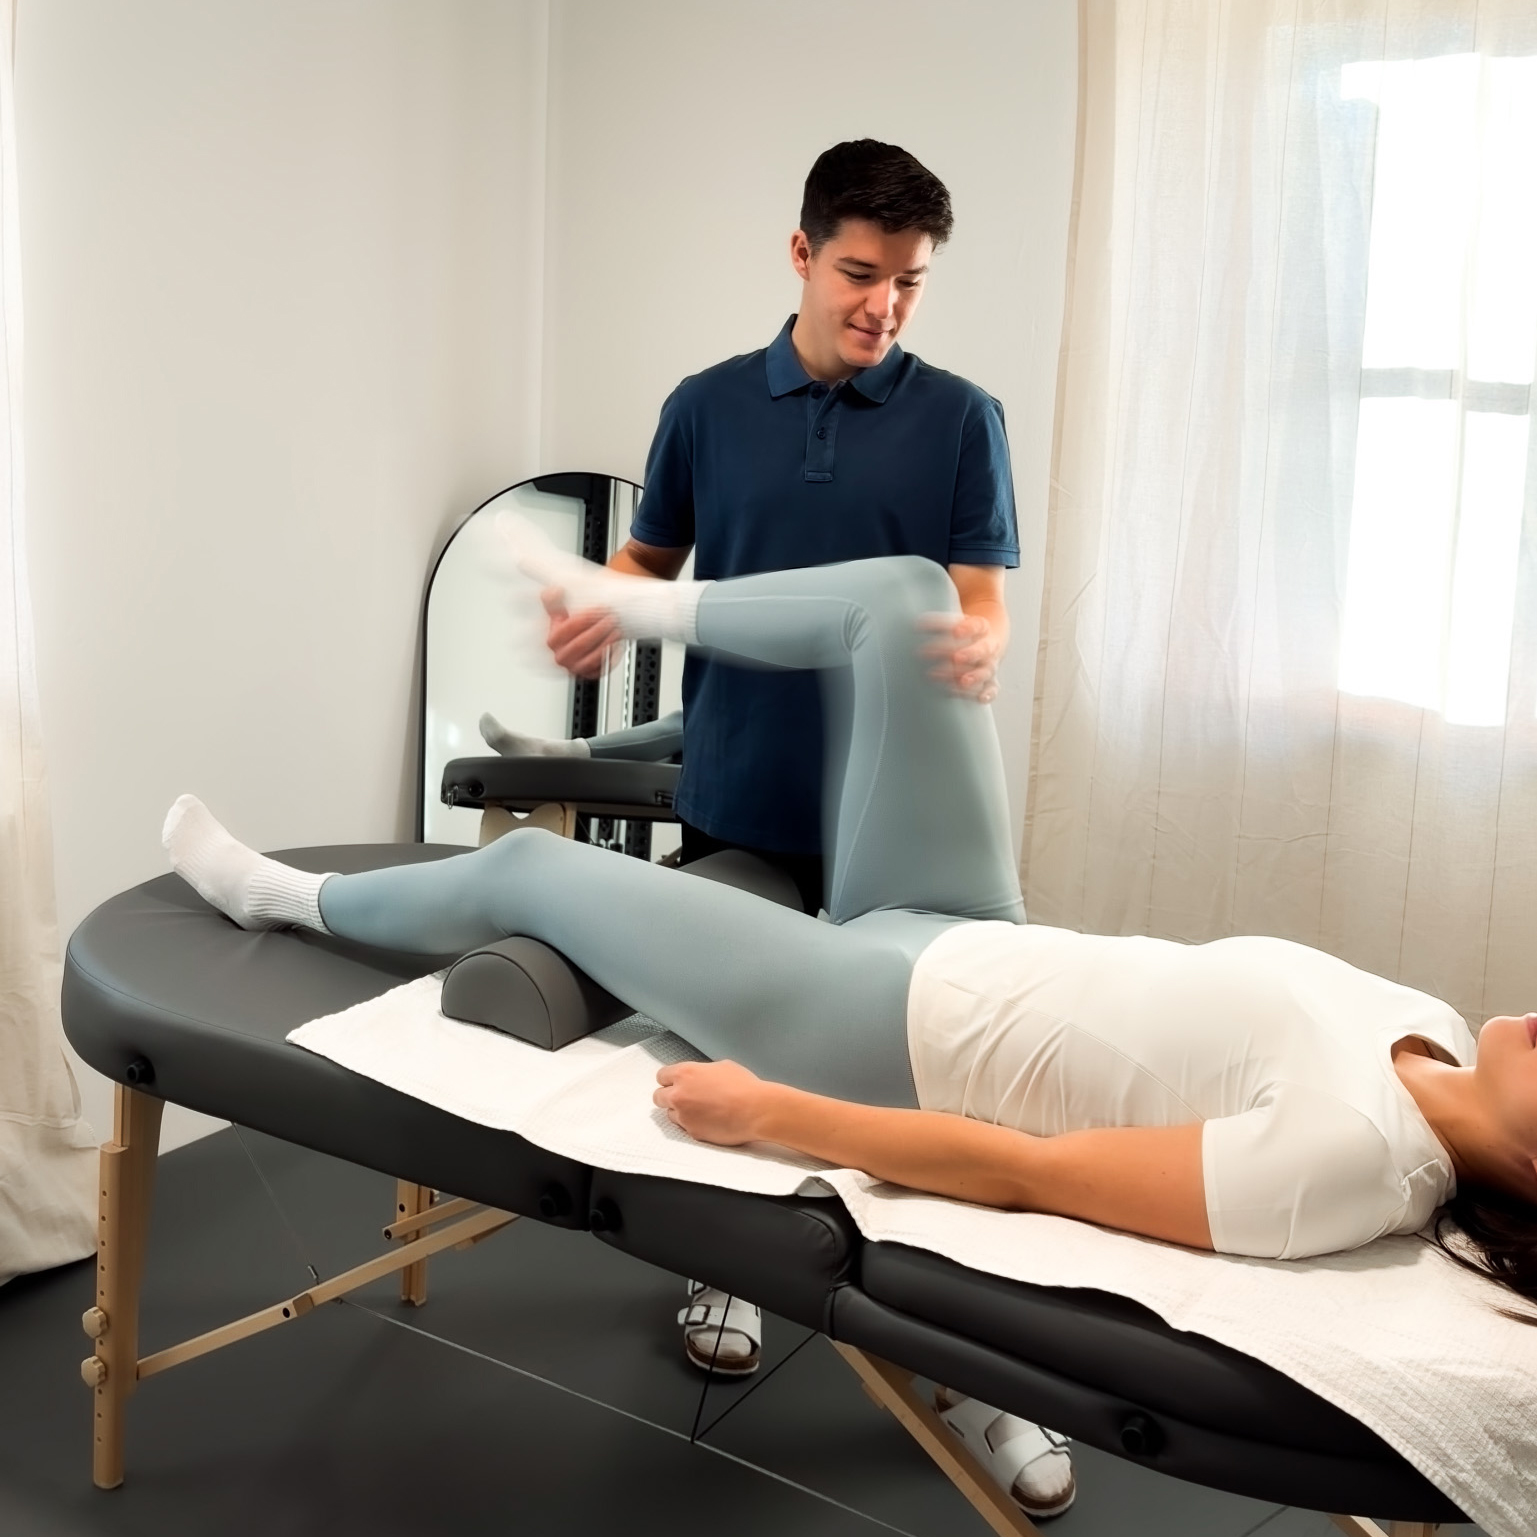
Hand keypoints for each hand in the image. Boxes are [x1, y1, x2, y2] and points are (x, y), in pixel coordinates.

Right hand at [542, 589, 621, 678]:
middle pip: (580, 644)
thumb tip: (554, 591)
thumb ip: (554, 599)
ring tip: (616, 630)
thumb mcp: (561, 610)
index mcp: (553, 641)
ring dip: (606, 643)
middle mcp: (562, 657)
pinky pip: (601, 669)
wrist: (584, 638)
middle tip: (611, 618)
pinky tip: (617, 645)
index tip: (598, 609)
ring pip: (591, 658)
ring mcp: (575, 667)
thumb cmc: (572, 625)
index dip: (584, 618)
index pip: (567, 629)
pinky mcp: (589, 673)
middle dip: (598, 630)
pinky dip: (611, 657)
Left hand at [653, 1060, 773, 1145]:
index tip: (674, 1082)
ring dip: (679, 1112)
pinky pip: (684, 1128)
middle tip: (683, 1098)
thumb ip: (702, 1072)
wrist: (756, 1110)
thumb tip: (699, 1077)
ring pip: (670, 1114)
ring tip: (699, 1111)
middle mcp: (679, 1095)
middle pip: (658, 1097)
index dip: (669, 1079)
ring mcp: (684, 1116)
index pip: (662, 1076)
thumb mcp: (722, 1066)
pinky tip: (708, 1120)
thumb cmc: (744, 1086)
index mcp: (685, 1073)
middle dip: (668, 1096)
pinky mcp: (692, 1133)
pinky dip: (692, 1124)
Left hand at [918, 613, 1002, 701]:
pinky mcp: (989, 681)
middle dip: (971, 654)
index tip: (955, 631)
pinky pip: (992, 688)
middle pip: (984, 649)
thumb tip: (915, 625)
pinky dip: (988, 694)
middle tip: (956, 657)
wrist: (984, 640)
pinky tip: (980, 698)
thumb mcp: (953, 622)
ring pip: (985, 671)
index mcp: (981, 628)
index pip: (977, 625)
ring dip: (973, 677)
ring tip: (961, 681)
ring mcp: (989, 665)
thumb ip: (937, 623)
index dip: (967, 628)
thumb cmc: (961, 632)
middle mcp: (988, 647)